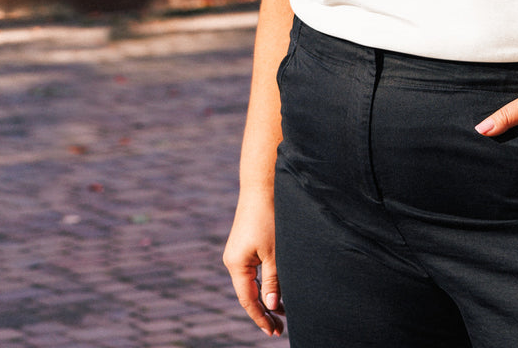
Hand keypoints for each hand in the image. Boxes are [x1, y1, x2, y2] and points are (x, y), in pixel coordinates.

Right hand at [223, 194, 284, 336]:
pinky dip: (265, 280)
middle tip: (280, 328)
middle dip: (264, 310)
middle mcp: (234, 260)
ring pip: (252, 282)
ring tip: (283, 311)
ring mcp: (239, 251)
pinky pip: (254, 269)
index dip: (261, 317)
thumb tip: (270, 304)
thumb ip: (273, 279)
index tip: (274, 331)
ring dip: (266, 295)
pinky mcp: (246, 243)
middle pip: (248, 293)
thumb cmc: (269, 216)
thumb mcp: (274, 251)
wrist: (262, 186)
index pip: (248, 300)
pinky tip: (277, 287)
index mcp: (236, 265)